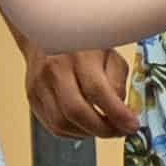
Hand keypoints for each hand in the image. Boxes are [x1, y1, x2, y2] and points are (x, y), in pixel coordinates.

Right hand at [26, 44, 141, 140]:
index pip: (97, 91)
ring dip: (88, 133)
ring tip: (104, 128)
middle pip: (76, 112)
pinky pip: (52, 125)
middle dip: (103, 130)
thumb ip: (117, 82)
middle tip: (120, 132)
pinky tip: (86, 126)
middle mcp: (54, 69)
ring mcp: (39, 84)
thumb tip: (120, 114)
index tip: (133, 126)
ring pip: (62, 123)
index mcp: (78, 54)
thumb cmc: (84, 45)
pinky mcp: (32, 96)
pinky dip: (73, 132)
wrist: (47, 33)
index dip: (117, 114)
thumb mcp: (111, 54)